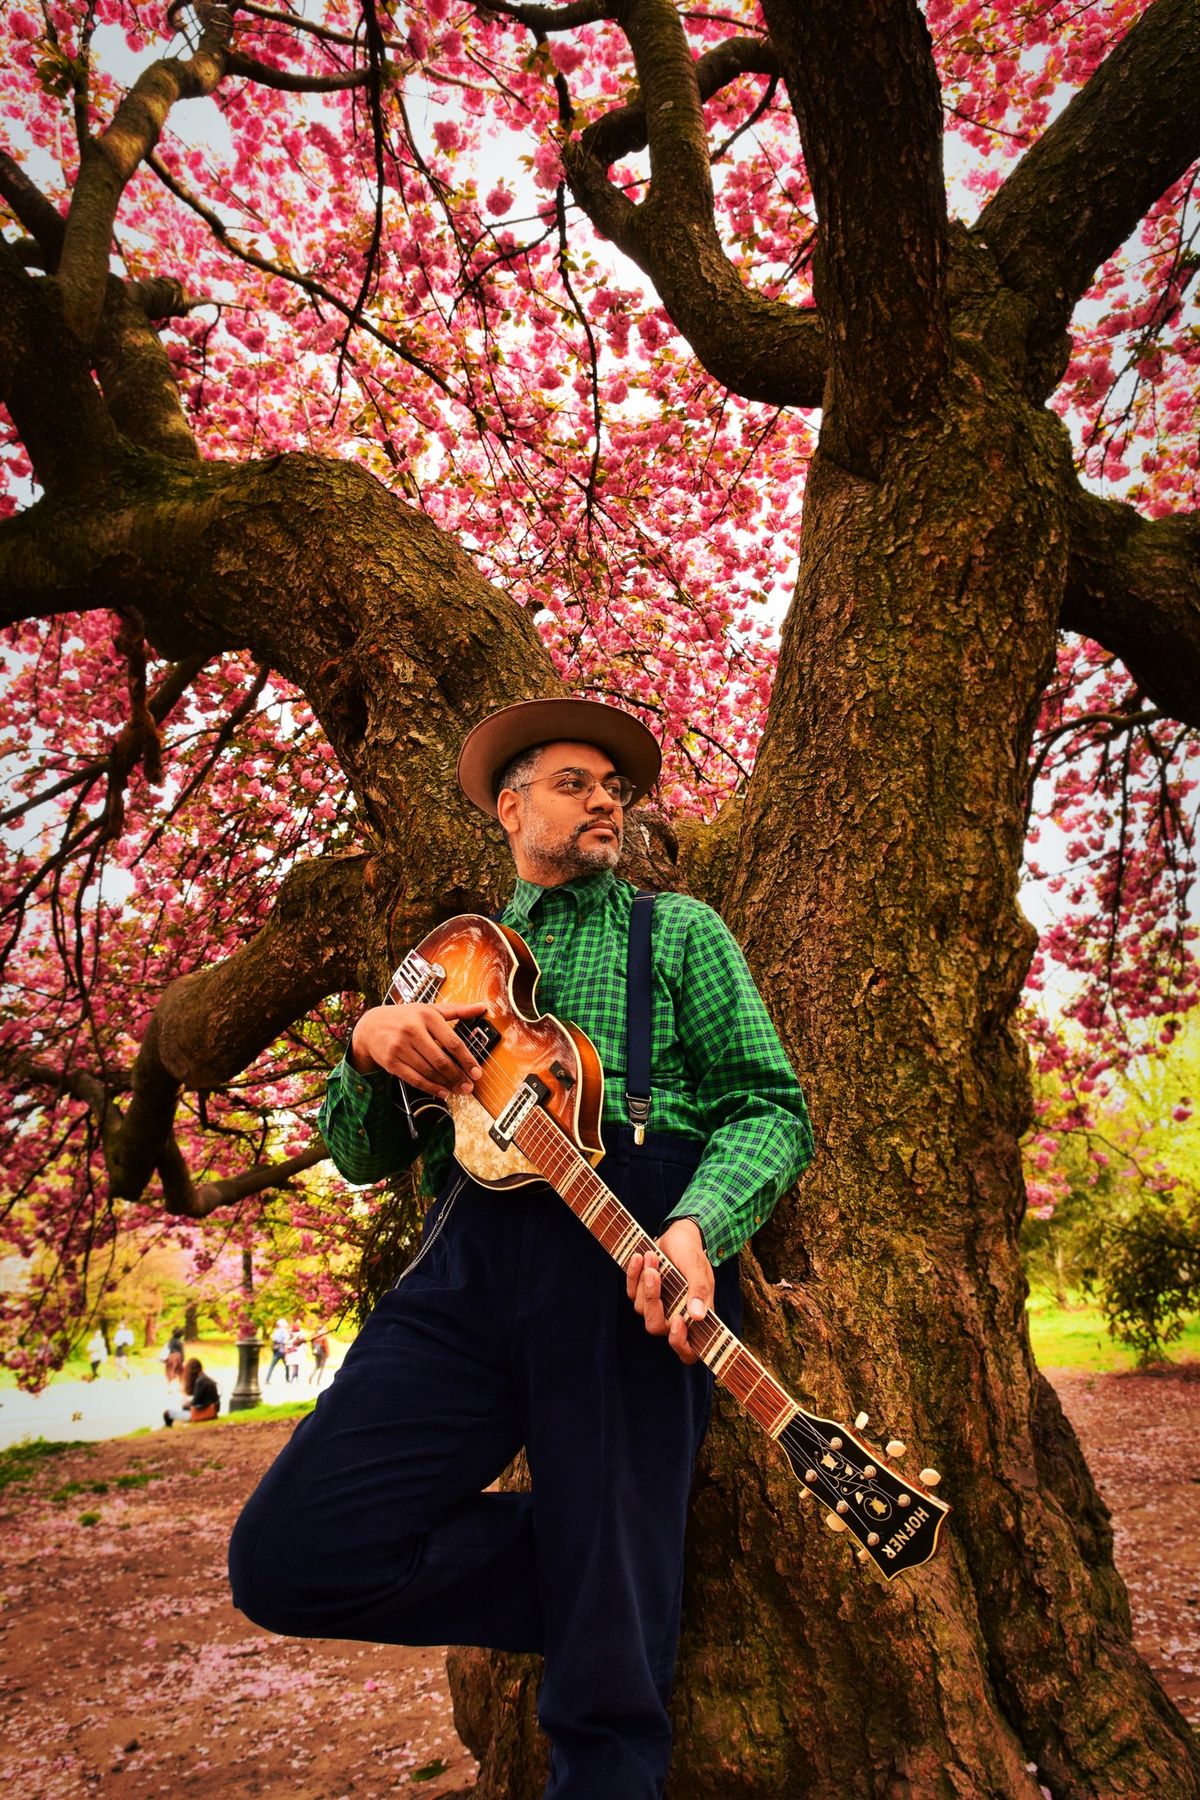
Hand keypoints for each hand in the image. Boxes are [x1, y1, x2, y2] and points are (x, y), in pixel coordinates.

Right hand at [349, 1001, 487, 1098]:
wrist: (371, 1026)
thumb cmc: (405, 1017)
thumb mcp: (429, 1009)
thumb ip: (457, 1010)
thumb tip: (482, 1007)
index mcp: (426, 1016)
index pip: (452, 1042)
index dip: (467, 1060)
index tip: (477, 1072)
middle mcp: (412, 1030)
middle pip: (440, 1060)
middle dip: (458, 1076)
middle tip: (469, 1086)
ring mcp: (400, 1047)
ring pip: (428, 1071)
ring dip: (446, 1084)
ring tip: (458, 1090)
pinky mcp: (391, 1062)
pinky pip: (414, 1079)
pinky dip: (430, 1088)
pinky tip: (442, 1091)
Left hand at [626, 1218, 712, 1365]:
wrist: (679, 1235)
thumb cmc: (692, 1254)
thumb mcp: (698, 1269)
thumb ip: (699, 1291)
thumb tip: (698, 1316)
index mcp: (695, 1318)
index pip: (688, 1351)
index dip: (680, 1344)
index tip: (677, 1320)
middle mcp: (675, 1316)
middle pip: (655, 1327)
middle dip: (652, 1301)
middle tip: (654, 1274)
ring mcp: (657, 1306)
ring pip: (641, 1308)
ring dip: (645, 1281)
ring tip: (653, 1255)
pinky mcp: (642, 1293)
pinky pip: (631, 1292)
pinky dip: (633, 1274)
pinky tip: (640, 1256)